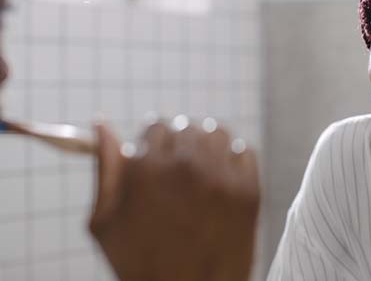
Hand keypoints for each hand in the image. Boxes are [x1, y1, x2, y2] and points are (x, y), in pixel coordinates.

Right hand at [89, 119, 259, 280]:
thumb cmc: (140, 264)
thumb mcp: (105, 222)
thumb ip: (105, 169)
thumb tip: (101, 126)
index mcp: (148, 168)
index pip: (155, 126)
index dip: (153, 143)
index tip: (156, 157)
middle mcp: (187, 165)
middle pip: (186, 127)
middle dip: (179, 144)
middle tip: (178, 169)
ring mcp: (222, 176)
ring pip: (217, 133)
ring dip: (207, 146)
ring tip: (201, 170)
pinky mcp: (249, 190)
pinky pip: (244, 152)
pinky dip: (234, 160)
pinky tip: (223, 179)